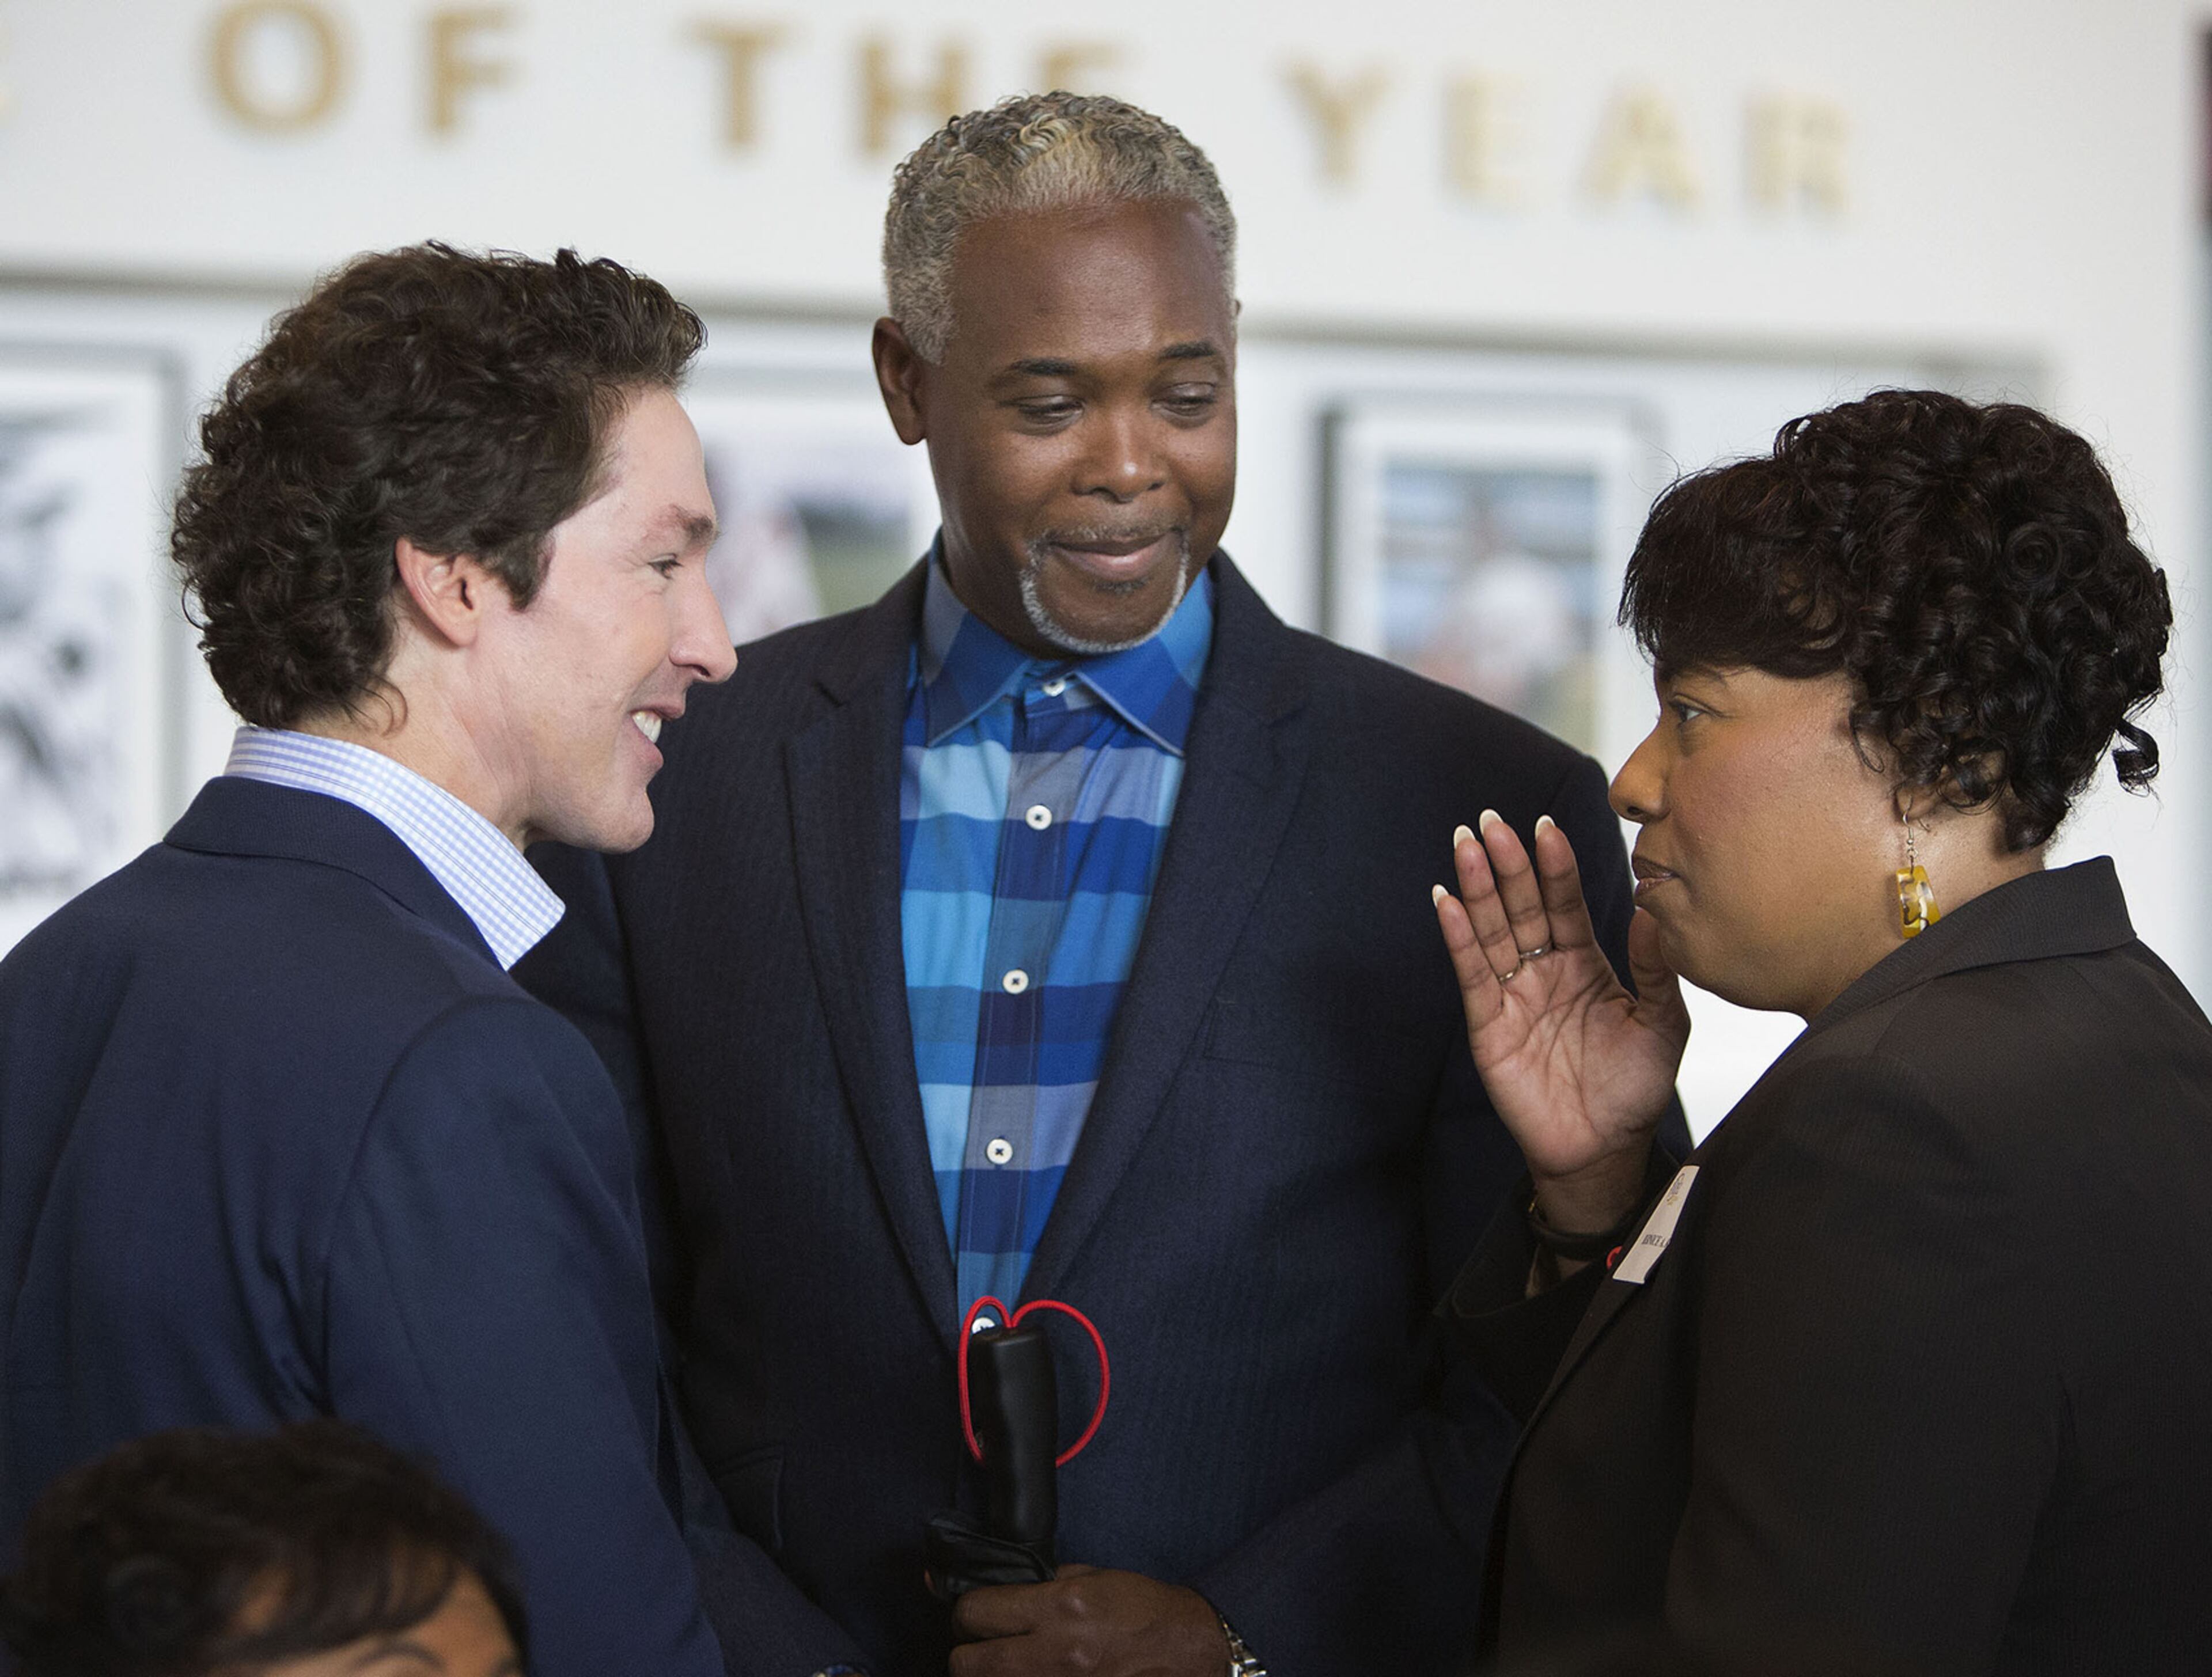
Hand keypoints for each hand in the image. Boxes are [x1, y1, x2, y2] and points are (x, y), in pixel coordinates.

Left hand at [948, 1565, 1227, 1676]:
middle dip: (965, 1653)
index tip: (973, 1614)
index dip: (966, 1612)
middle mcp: (1054, 1653)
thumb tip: (1001, 1589)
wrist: (1188, 1651)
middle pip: (966, 1664)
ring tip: (1008, 1663)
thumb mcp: (1093, 1578)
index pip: (975, 1611)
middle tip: (979, 1646)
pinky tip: (1031, 1676)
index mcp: (1059, 1606)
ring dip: (991, 1675)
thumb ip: (1043, 1584)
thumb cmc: (1145, 1612)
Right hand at [1433, 811, 1689, 1232]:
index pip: (1564, 902)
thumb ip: (1656, 969)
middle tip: (1492, 822)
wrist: (1604, 1150)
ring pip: (1491, 930)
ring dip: (1477, 888)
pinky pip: (1473, 974)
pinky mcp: (1490, 1025)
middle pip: (1520, 906)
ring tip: (1467, 846)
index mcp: (1584, 964)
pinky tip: (1448, 903)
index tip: (1546, 827)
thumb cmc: (1633, 1090)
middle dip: (1506, 864)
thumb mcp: (1663, 1025)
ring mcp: (1514, 995)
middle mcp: (1544, 971)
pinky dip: (1459, 938)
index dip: (1555, 866)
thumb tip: (1652, 912)